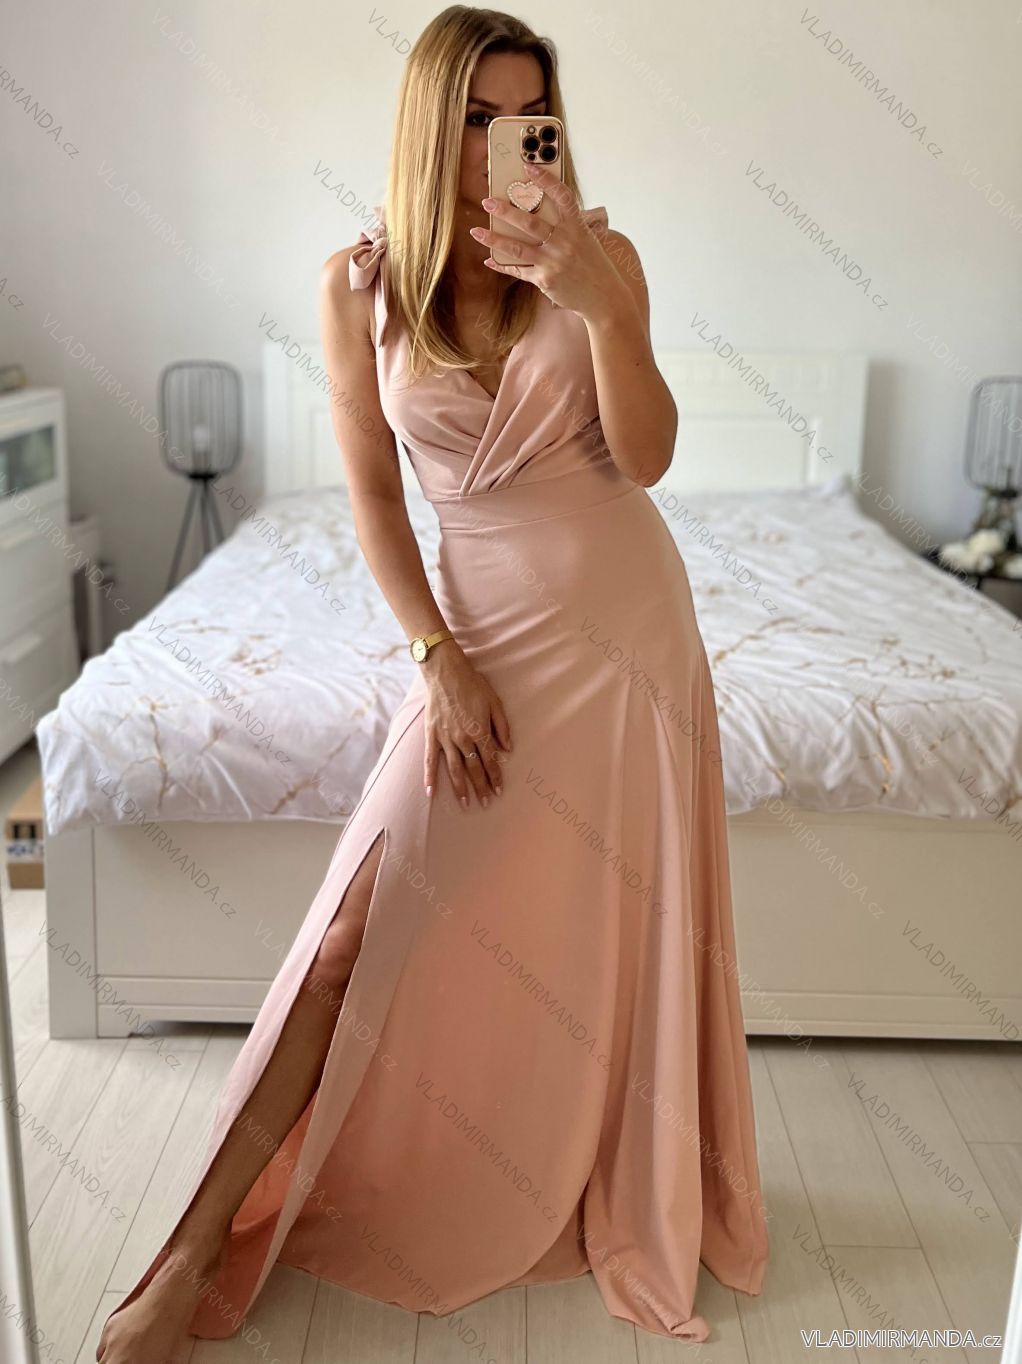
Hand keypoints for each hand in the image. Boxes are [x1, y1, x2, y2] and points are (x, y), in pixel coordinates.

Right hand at [421, 644, 511, 808]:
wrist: (445, 673)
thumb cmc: (472, 685)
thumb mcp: (494, 702)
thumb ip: (502, 727)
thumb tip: (508, 749)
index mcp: (479, 731)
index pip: (490, 760)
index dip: (496, 777)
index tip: (499, 790)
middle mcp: (463, 739)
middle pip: (474, 769)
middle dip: (481, 787)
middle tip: (486, 803)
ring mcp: (445, 738)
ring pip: (454, 769)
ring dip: (460, 788)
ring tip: (465, 803)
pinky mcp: (431, 735)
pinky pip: (429, 760)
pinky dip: (429, 777)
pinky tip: (430, 792)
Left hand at [471, 164, 626, 319]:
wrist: (603, 297)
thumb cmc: (593, 265)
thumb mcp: (587, 240)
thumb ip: (567, 226)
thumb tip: (539, 213)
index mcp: (577, 227)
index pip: (562, 197)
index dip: (546, 180)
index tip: (528, 167)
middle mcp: (565, 243)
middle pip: (530, 223)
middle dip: (505, 211)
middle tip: (487, 202)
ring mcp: (554, 262)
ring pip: (517, 248)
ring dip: (494, 239)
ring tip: (476, 231)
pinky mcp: (545, 280)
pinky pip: (518, 270)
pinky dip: (502, 265)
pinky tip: (489, 259)